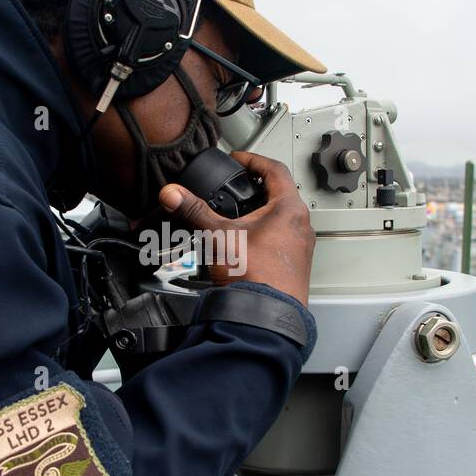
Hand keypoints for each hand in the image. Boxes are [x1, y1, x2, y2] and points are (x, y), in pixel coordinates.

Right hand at [158, 151, 314, 306]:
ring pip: (280, 219)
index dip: (253, 159)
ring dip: (259, 213)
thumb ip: (194, 212)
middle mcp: (300, 226)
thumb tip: (174, 194)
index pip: (274, 169)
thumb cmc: (255, 277)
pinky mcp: (293, 265)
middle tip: (237, 185)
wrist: (266, 317)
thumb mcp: (218, 237)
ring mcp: (299, 247)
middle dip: (255, 188)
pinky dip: (262, 235)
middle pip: (279, 194)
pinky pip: (279, 240)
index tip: (238, 159)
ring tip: (237, 216)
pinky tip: (244, 245)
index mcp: (289, 209)